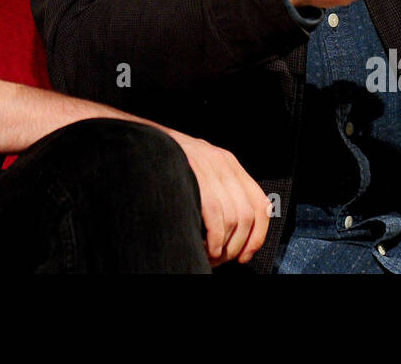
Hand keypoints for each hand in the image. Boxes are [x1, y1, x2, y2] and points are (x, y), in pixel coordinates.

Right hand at [162, 128, 269, 266]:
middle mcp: (224, 163)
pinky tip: (205, 247)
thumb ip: (219, 189)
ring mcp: (210, 167)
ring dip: (224, 247)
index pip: (260, 203)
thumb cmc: (167, 166)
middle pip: (248, 215)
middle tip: (222, 259)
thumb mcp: (199, 170)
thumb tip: (238, 228)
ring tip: (210, 255)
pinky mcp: (195, 173)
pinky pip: (216, 214)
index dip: (258, 235)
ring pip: (234, 218)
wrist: (141, 142)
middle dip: (238, 246)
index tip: (245, 255)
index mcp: (229, 163)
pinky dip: (215, 239)